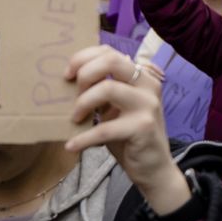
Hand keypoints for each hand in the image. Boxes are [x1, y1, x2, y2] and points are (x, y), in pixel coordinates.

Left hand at [64, 46, 189, 216]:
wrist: (154, 168)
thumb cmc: (130, 137)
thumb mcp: (116, 108)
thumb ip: (103, 90)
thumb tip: (70, 80)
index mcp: (141, 75)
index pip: (110, 52)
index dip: (83, 58)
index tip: (67, 74)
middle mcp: (148, 84)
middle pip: (111, 61)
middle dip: (84, 73)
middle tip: (72, 93)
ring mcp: (148, 104)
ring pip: (107, 88)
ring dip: (83, 103)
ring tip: (74, 119)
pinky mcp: (143, 127)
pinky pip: (105, 128)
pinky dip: (83, 138)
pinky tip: (72, 145)